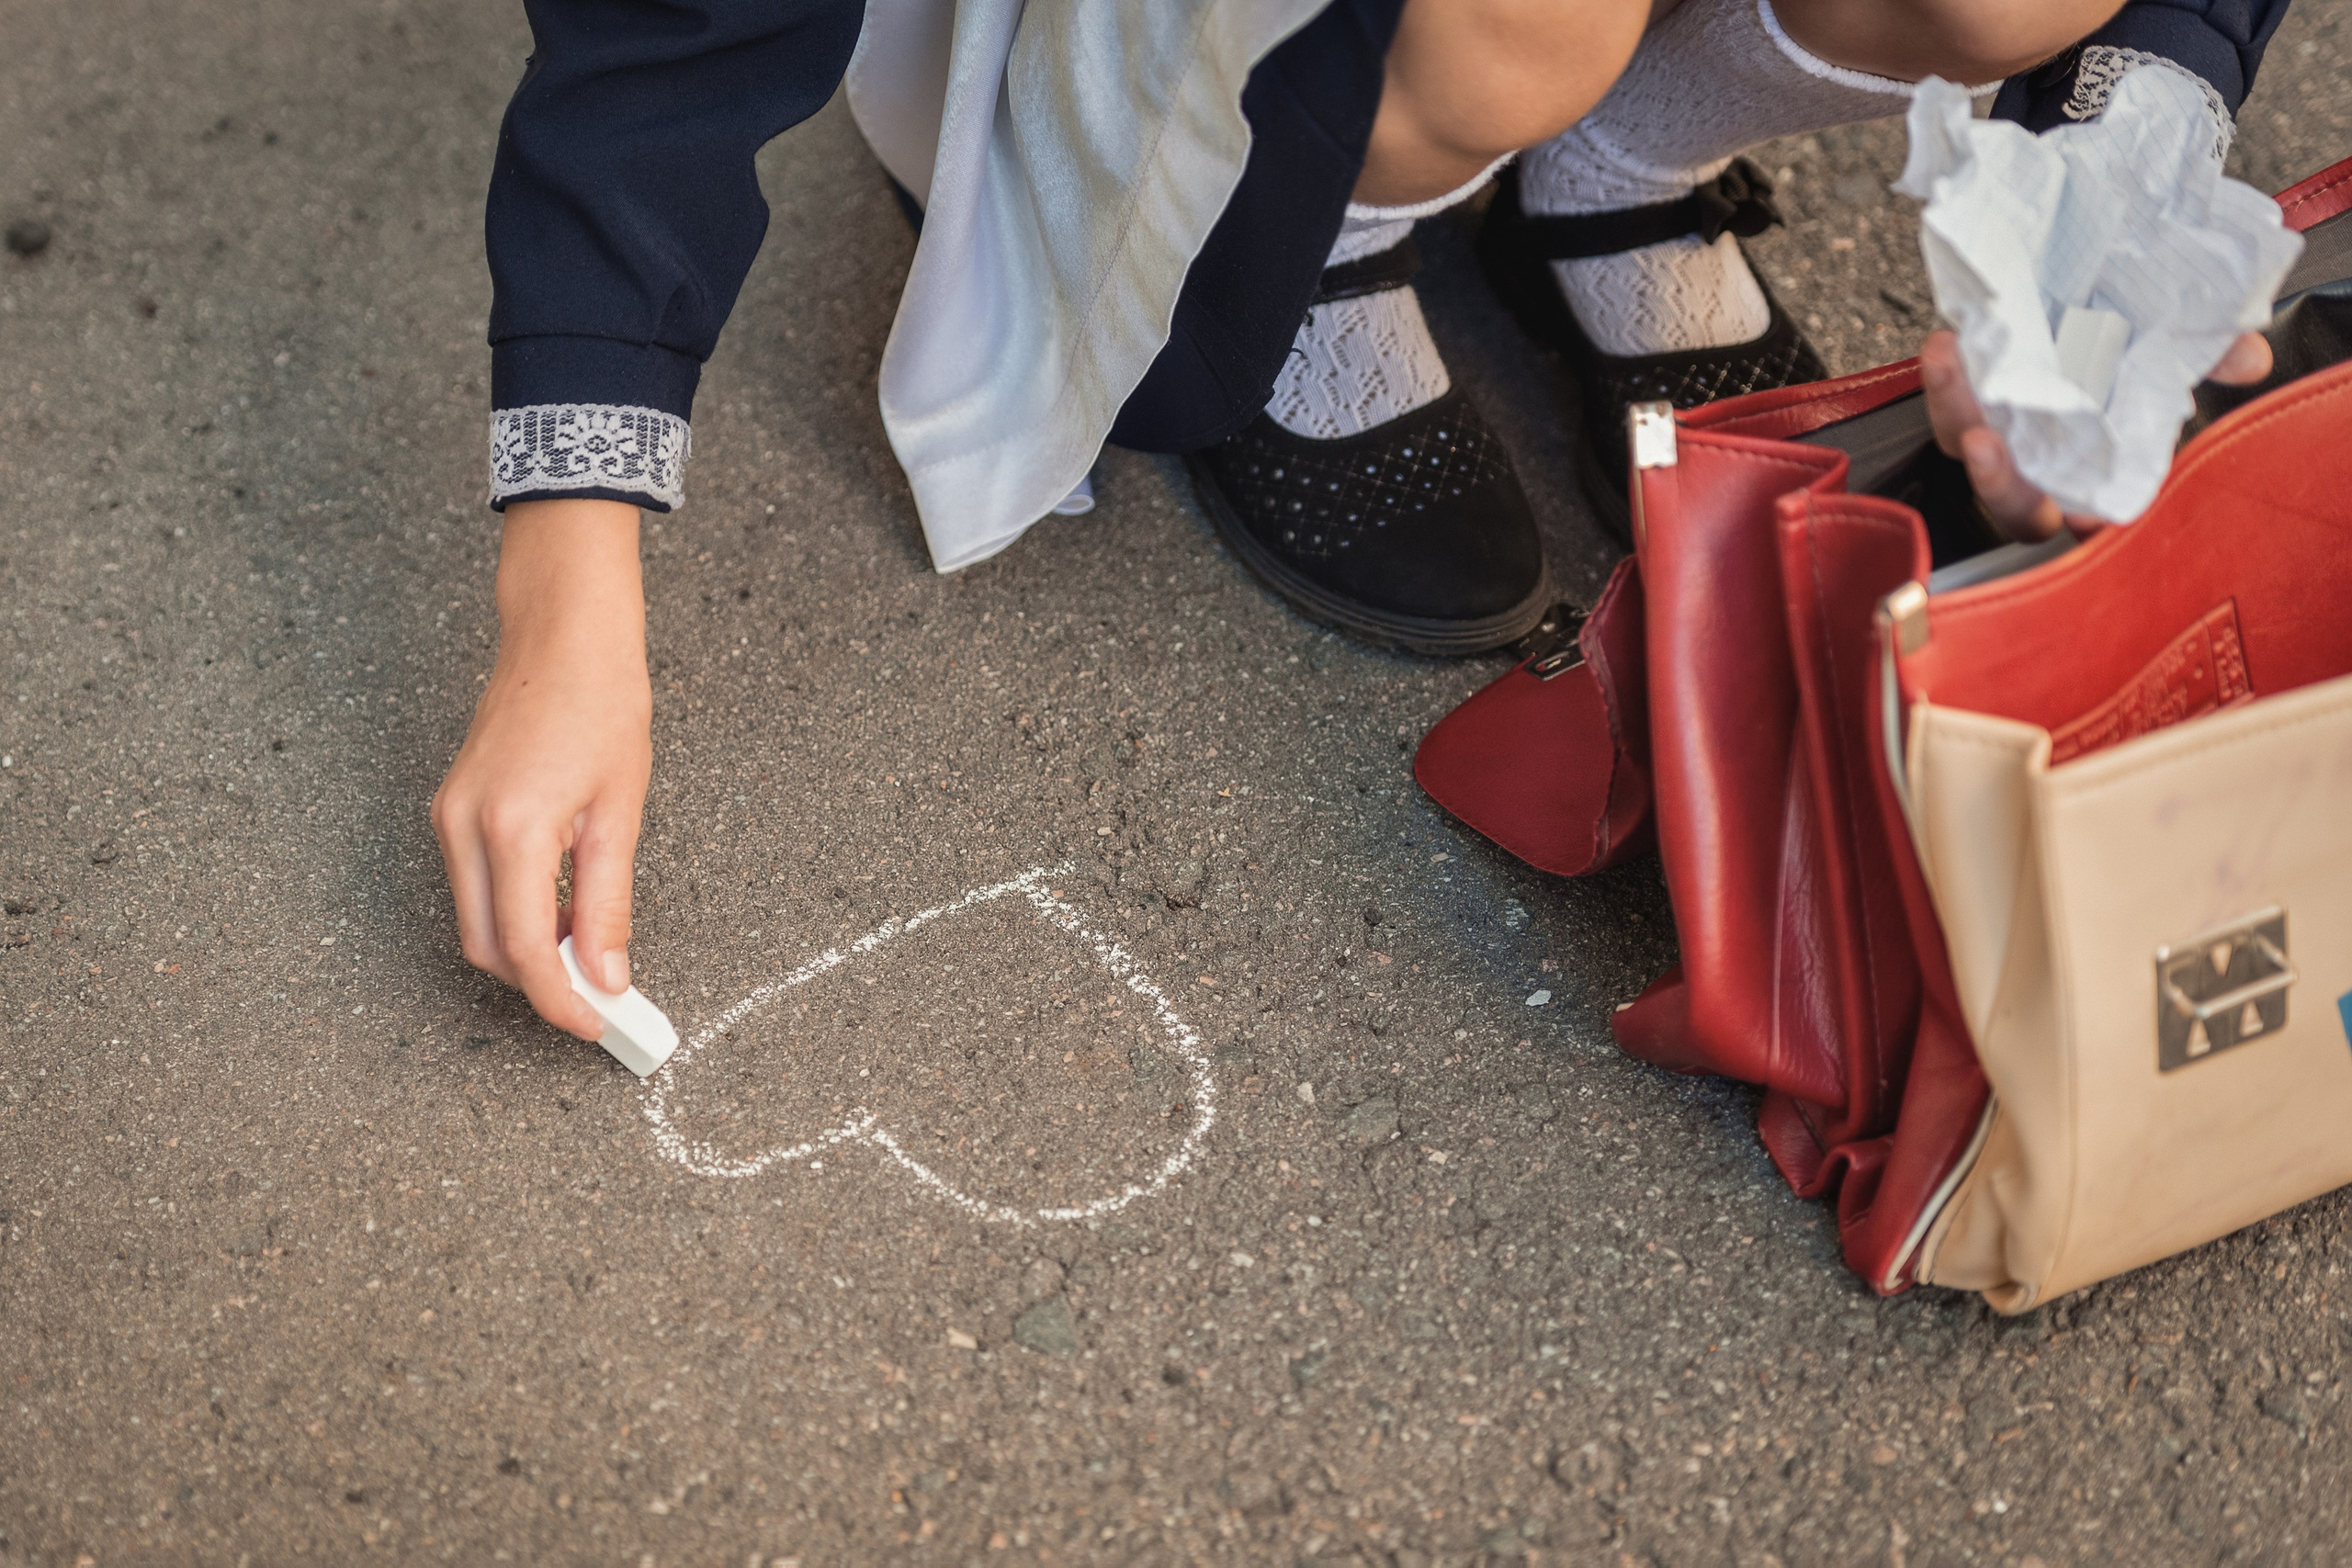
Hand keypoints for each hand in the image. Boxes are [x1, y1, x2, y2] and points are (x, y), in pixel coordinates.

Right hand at [430, 498, 651, 1040]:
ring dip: (527, 950)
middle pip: (487, 948)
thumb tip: (606, 977)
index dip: (560, 1000)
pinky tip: (563, 908)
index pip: (525, 950)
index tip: (599, 1025)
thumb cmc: (601, 705)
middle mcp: (464, 827)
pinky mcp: (451, 807)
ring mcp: (449, 816)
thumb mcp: (620, 812)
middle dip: (539, 985)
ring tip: (590, 951)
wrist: (563, 634)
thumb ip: (608, 904)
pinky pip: (475, 886)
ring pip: (476, 921)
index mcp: (511, 828)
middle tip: (602, 999)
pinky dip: (514, 912)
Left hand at [1919, 328, 2274, 541]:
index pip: (2093, 521)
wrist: (2075, 279)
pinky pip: (1943, 404)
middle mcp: (2047, 461)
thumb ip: (2210, 354)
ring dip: (1956, 412)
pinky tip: (1949, 345)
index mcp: (2100, 467)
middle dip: (2002, 485)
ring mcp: (2002, 431)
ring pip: (1964, 447)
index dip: (2090, 526)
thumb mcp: (2173, 339)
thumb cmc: (2127, 327)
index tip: (2087, 517)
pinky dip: (1944, 378)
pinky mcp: (1966, 397)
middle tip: (1986, 444)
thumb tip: (2250, 360)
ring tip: (1956, 367)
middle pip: (2016, 507)